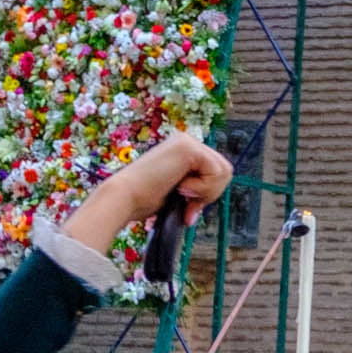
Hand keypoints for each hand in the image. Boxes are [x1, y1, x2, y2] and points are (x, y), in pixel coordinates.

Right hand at [64, 131, 234, 253]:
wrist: (125, 198)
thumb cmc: (143, 199)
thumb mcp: (179, 192)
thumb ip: (197, 188)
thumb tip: (216, 192)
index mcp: (184, 150)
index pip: (216, 173)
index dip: (207, 195)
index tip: (188, 211)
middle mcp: (187, 141)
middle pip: (225, 171)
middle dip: (210, 194)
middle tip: (187, 206)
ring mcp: (188, 142)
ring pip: (224, 171)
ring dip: (205, 191)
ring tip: (181, 193)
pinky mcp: (188, 147)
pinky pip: (215, 172)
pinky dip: (201, 187)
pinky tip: (180, 187)